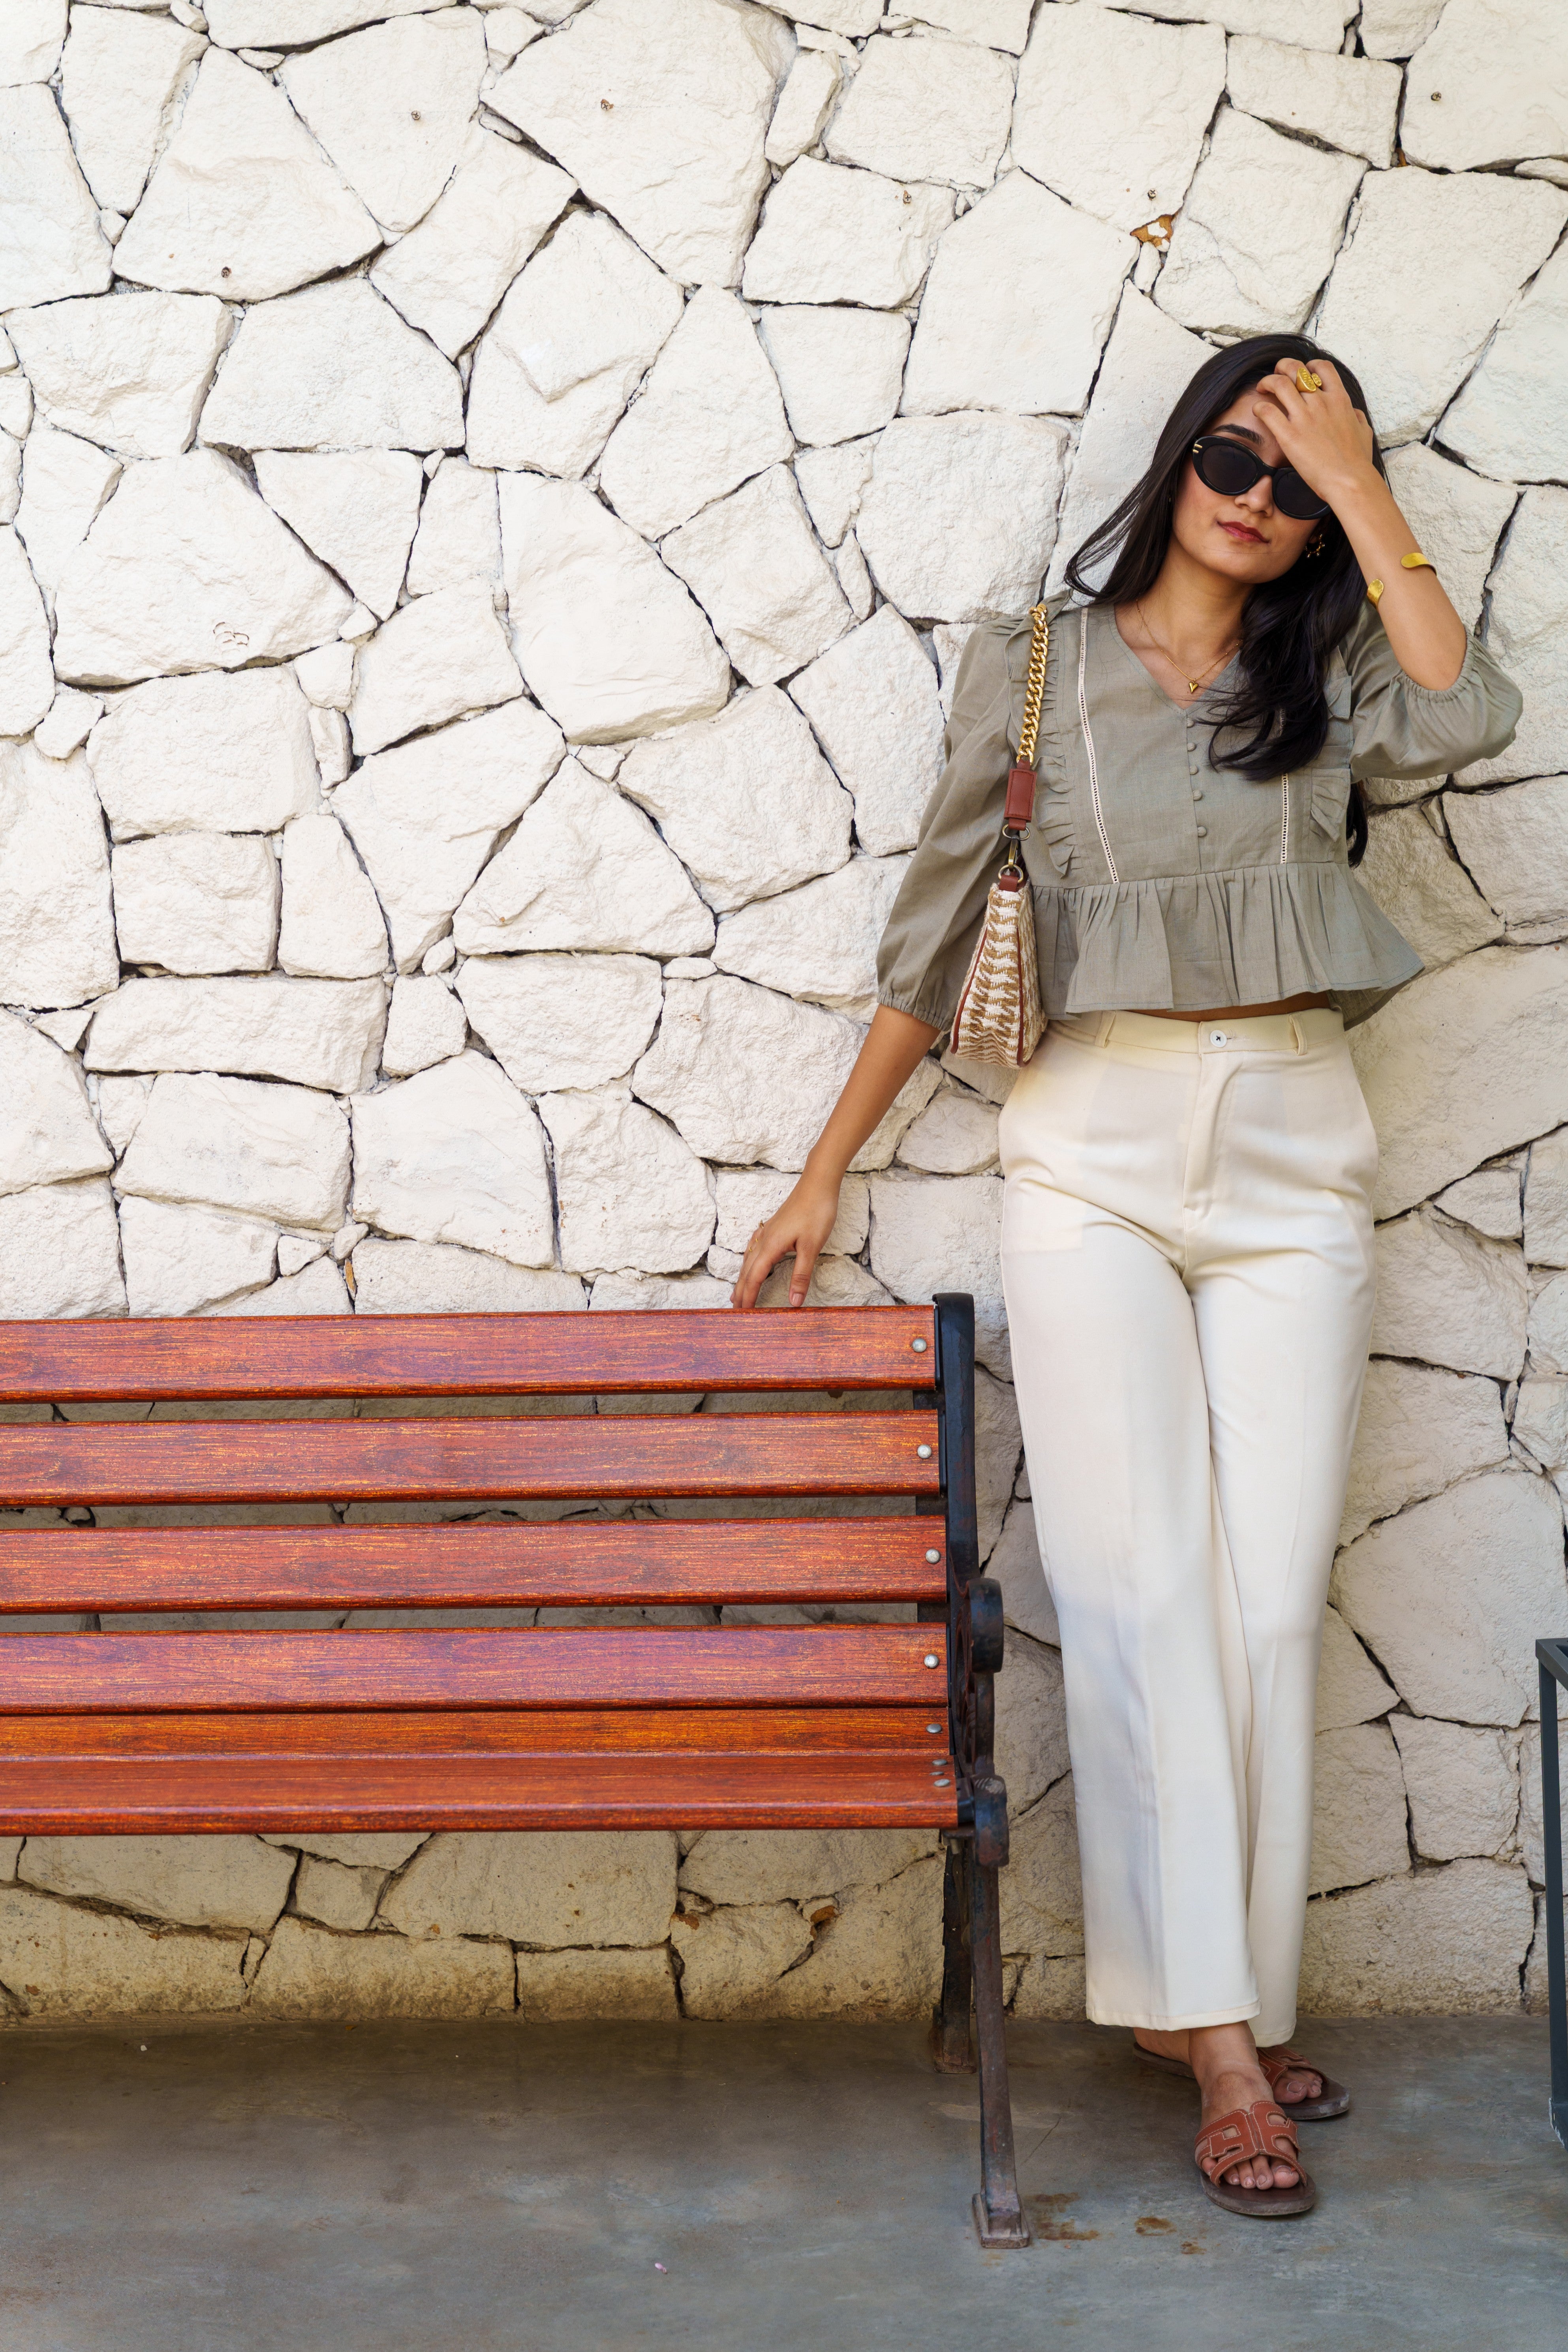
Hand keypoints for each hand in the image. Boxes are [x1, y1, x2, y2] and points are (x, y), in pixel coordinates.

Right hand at [729, 1169, 842, 1309]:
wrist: (817, 1184)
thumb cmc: (816, 1212)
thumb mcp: (811, 1247)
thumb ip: (801, 1275)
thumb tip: (794, 1301)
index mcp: (770, 1246)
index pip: (754, 1278)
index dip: (749, 1297)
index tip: (743, 1314)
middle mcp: (763, 1239)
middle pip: (747, 1271)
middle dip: (740, 1291)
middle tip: (735, 1311)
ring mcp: (766, 1232)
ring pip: (748, 1260)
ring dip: (742, 1278)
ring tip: (736, 1293)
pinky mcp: (772, 1227)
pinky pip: (753, 1249)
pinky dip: (748, 1262)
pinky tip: (749, 1262)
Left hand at [1253, 359, 1377, 507]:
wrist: (1349, 480)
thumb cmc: (1358, 460)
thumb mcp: (1364, 431)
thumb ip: (1356, 417)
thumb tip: (1353, 412)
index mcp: (1339, 399)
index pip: (1321, 367)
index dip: (1308, 366)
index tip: (1301, 373)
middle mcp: (1320, 402)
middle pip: (1296, 369)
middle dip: (1282, 367)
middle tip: (1276, 376)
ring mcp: (1304, 417)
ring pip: (1279, 383)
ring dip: (1267, 382)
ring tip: (1262, 389)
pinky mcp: (1288, 434)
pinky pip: (1266, 411)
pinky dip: (1259, 407)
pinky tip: (1258, 412)